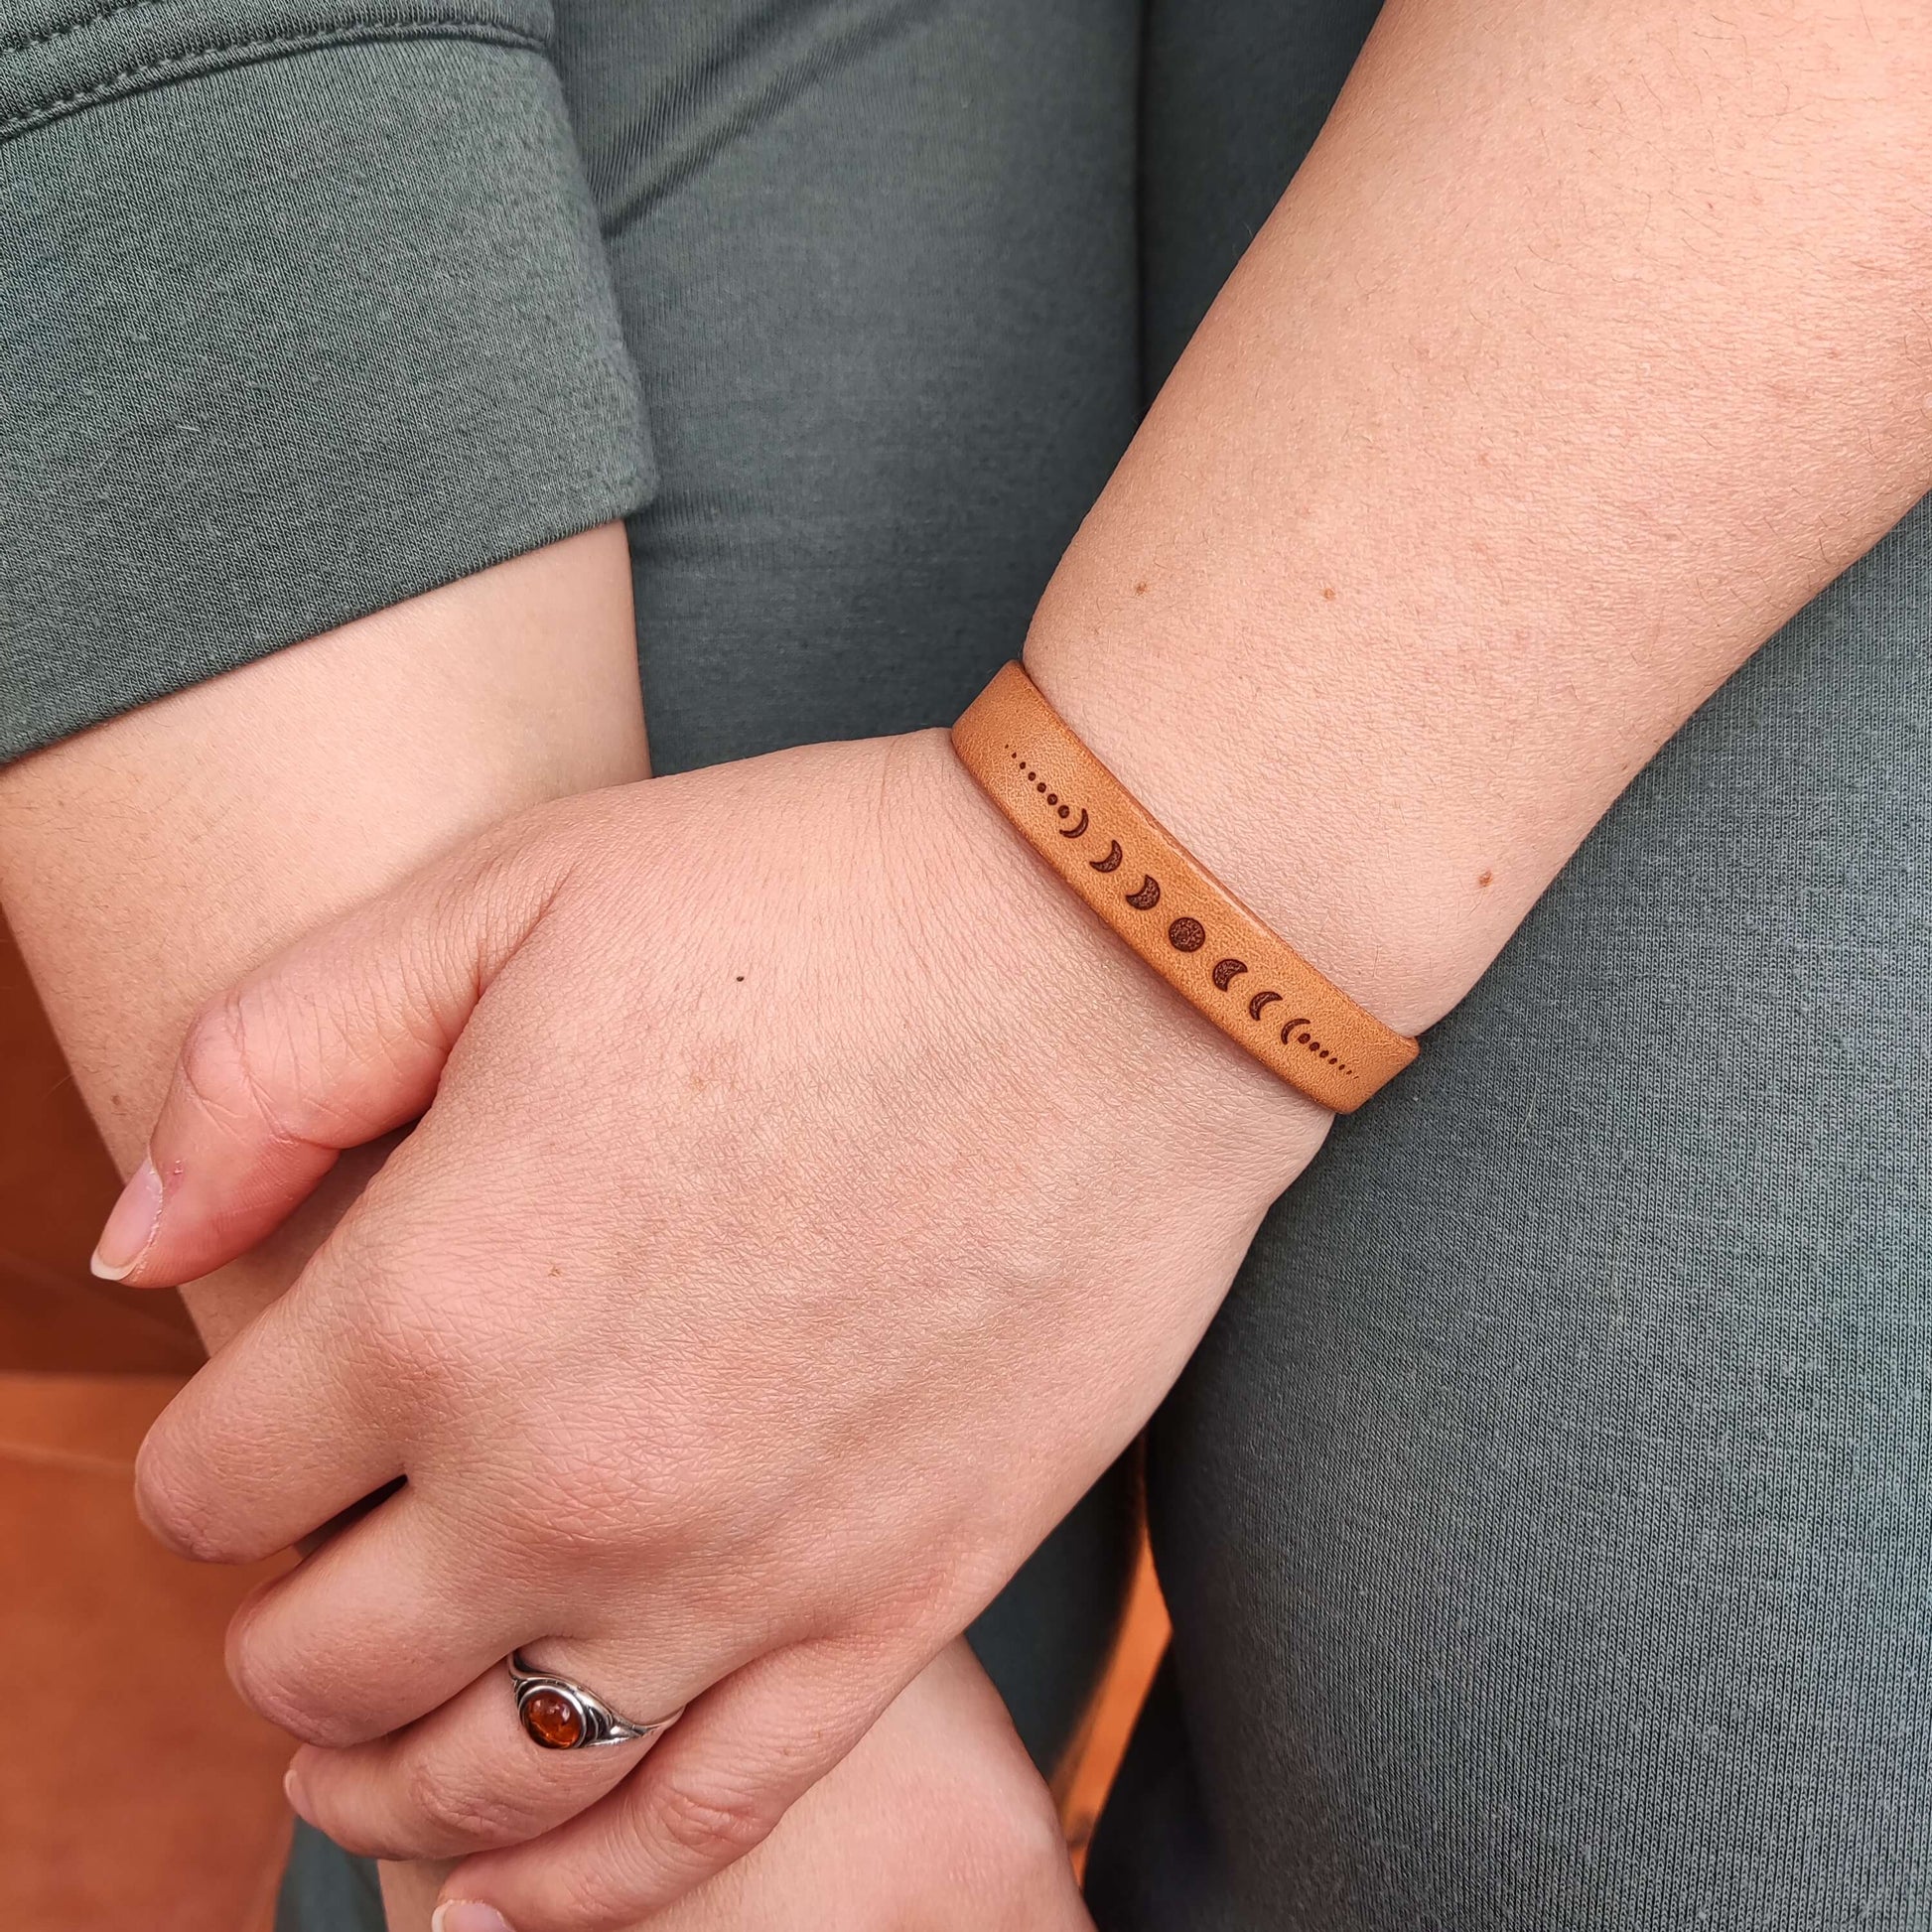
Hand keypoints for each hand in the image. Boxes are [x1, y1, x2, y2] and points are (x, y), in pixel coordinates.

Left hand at [118, 729, 1322, 1927]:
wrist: (1120, 965)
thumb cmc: (814, 900)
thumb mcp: (503, 897)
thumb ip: (269, 1069)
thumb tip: (129, 1242)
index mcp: (436, 1300)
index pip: (213, 1480)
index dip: (209, 1459)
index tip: (260, 1422)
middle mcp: (564, 1483)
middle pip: (323, 1663)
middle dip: (281, 1631)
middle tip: (318, 1566)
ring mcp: (742, 1571)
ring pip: (487, 1788)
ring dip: (387, 1791)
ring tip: (360, 1762)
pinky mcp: (897, 1606)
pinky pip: (698, 1826)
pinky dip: (583, 1896)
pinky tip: (520, 1908)